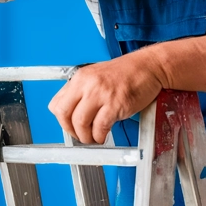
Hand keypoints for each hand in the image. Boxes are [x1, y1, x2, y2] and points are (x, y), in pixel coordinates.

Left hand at [47, 53, 165, 143]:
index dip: (61, 120)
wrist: (149, 66)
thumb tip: (71, 114)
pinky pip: (100, 127)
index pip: (56, 103)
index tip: (69, 127)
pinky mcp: (116, 104)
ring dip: (85, 137)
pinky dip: (99, 136)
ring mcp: (101, 93)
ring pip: (80, 122)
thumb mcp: (97, 76)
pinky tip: (103, 136)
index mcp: (80, 77)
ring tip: (93, 138)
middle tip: (79, 136)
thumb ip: (82, 91)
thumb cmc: (127, 73)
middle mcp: (88, 84)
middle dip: (70, 130)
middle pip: (63, 113)